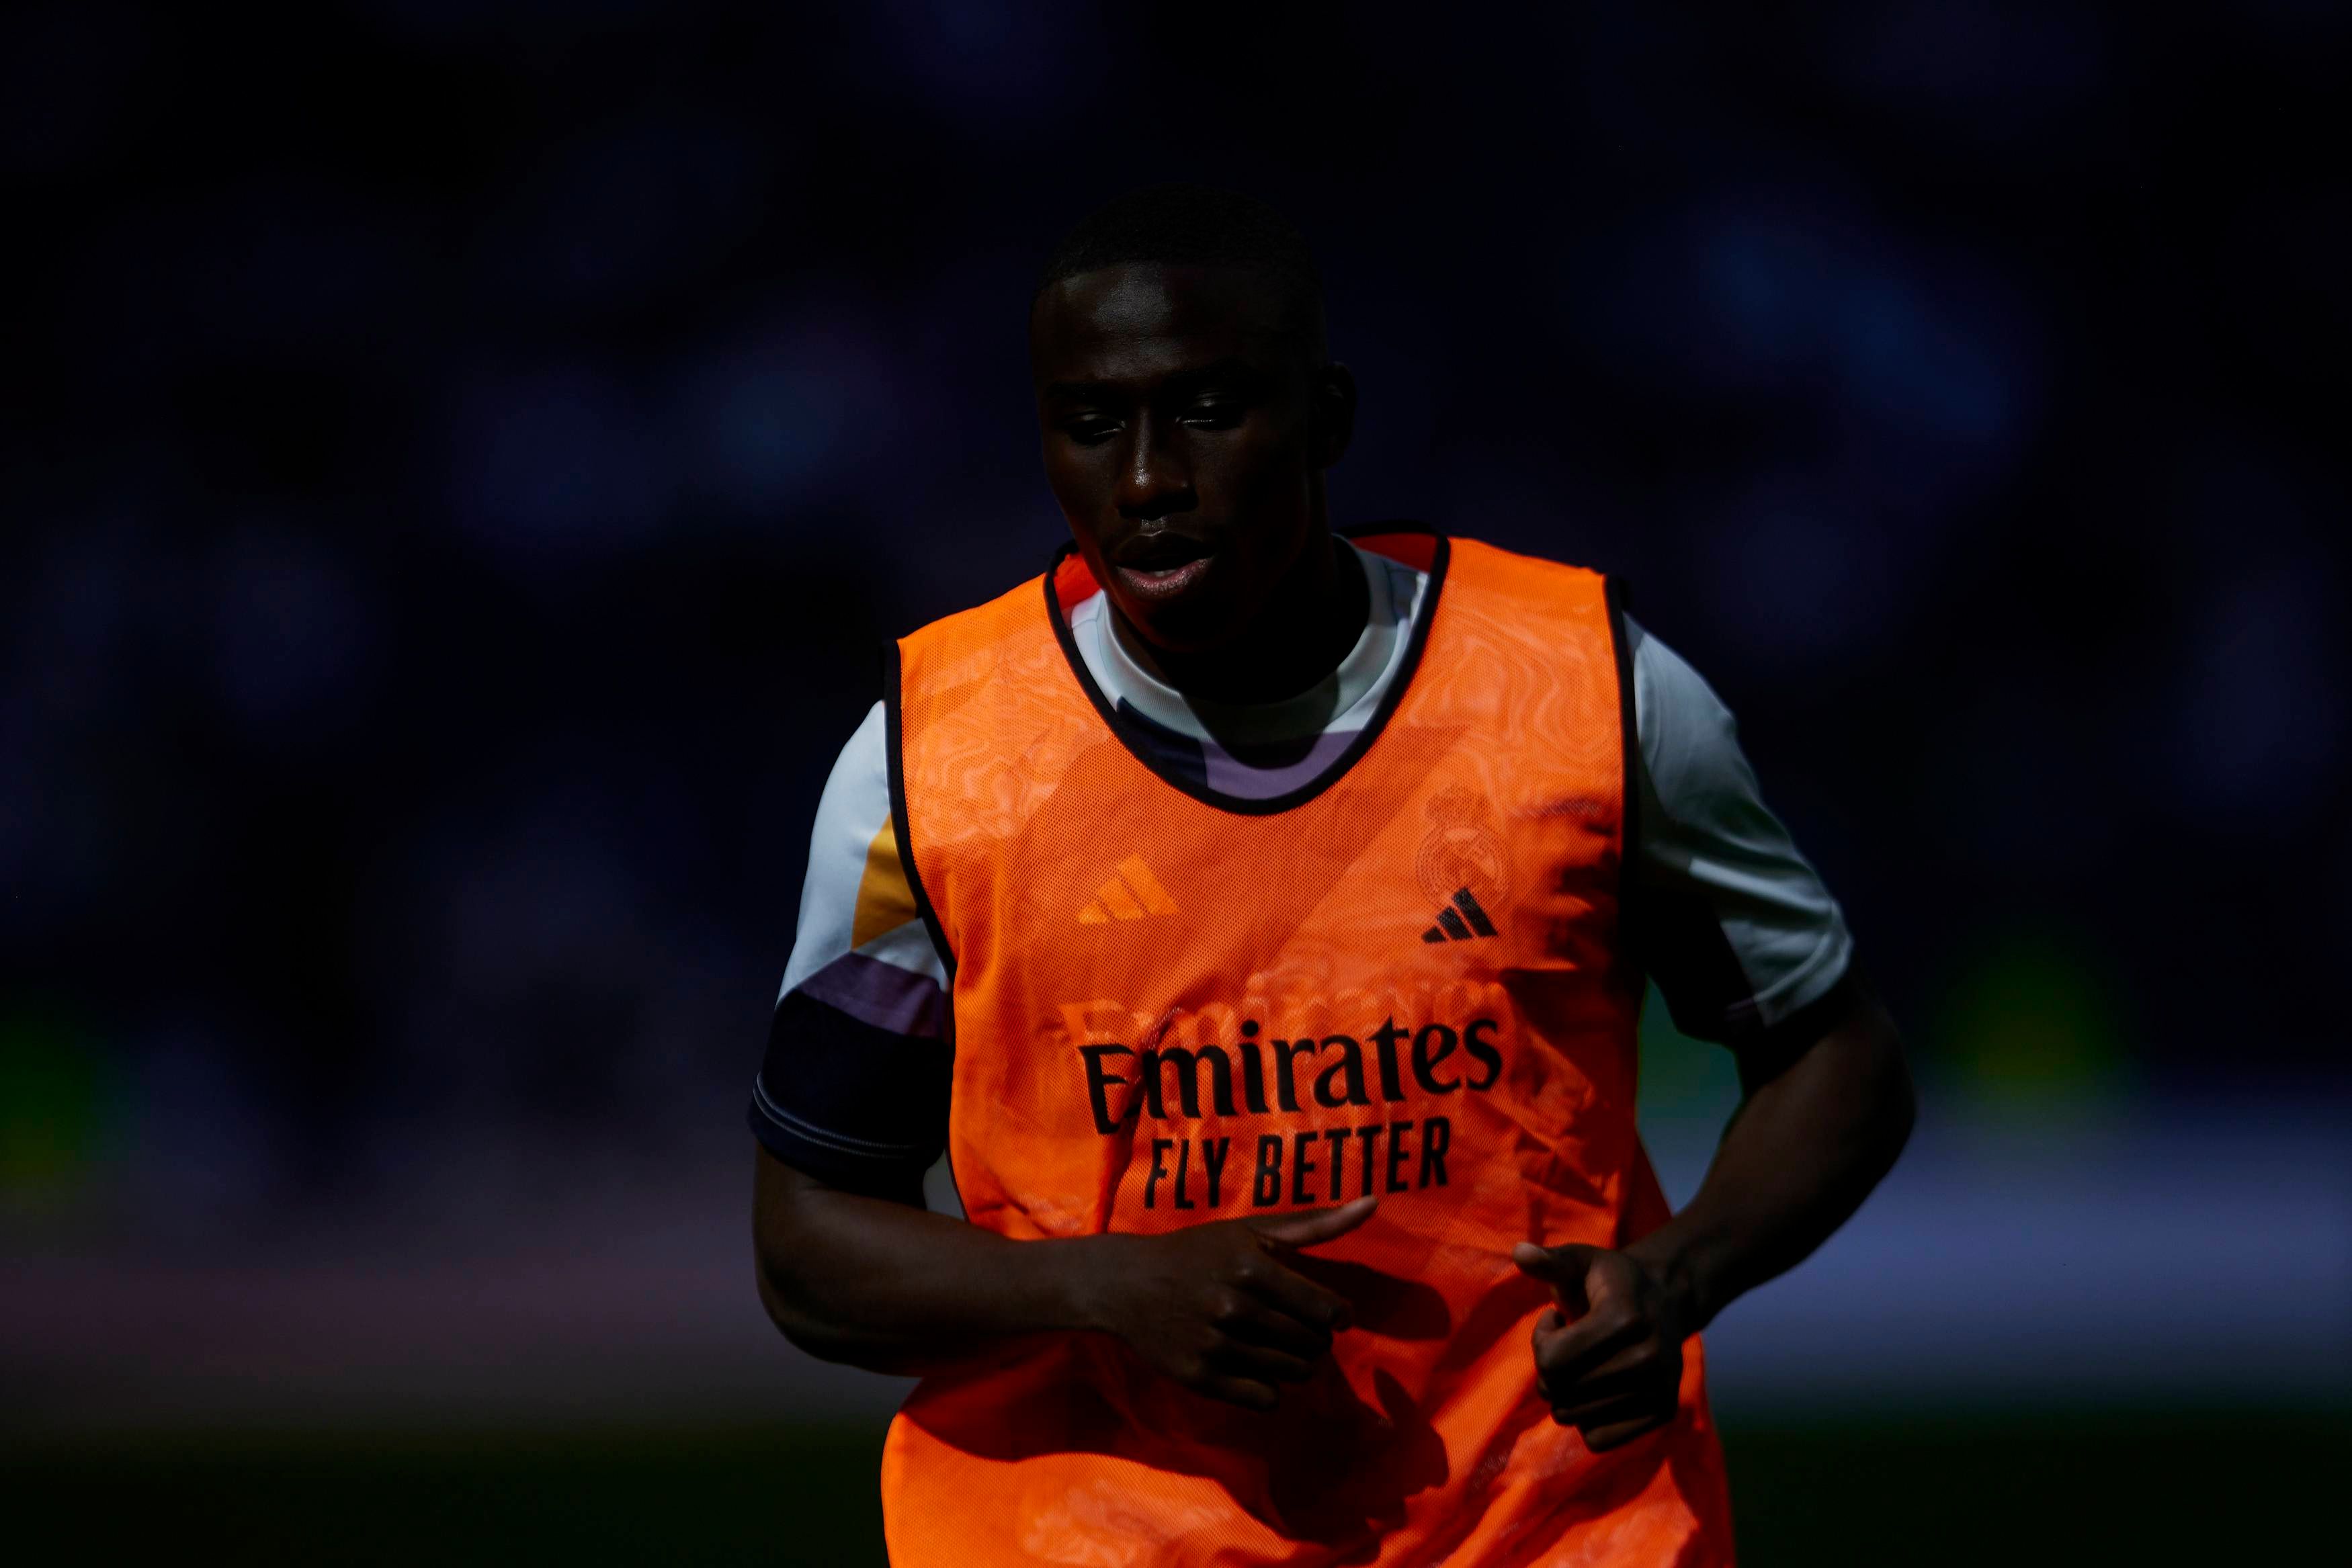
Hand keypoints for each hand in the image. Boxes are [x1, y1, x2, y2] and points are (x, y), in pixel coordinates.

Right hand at [1070, 1196, 1375, 1410]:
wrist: (1126, 1284)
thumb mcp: (1252, 1231)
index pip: (1328, 1311)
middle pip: (1314, 1345)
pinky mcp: (1200, 1379)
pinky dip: (1268, 1388)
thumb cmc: (1198, 1252)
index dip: (1338, 1316)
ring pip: (1293, 1374)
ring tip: (1274, 1344)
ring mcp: (1215, 1346)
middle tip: (1295, 1327)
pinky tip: (1252, 1365)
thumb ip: (1316, 1223)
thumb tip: (1374, 1202)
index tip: (1329, 1313)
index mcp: (1252, 1268)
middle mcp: (1235, 1308)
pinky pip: (1265, 1400)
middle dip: (1315, 1339)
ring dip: (1296, 1363)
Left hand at [1510, 1240, 1691, 1451]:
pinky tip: (1599, 1386)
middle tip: (1570, 1342)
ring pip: (1573, 1417)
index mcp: (1625, 1318)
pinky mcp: (1662, 1414)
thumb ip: (1549, 1260)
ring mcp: (1660, 1389)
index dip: (1542, 1340)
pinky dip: (1586, 1418)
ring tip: (1586, 1360)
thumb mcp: (1579, 1261)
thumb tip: (1520, 1252)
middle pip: (1558, 1391)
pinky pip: (1596, 1439)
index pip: (1551, 1361)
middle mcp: (1649, 1358)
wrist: (1665, 1300)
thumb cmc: (1609, 1280)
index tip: (1558, 1321)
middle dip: (1550, 1368)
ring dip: (1566, 1392)